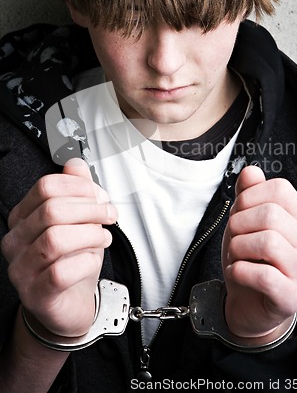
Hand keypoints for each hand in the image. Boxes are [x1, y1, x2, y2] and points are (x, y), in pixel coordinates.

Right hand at [1, 158, 115, 337]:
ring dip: (90, 234)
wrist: (69, 303)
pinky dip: (86, 262)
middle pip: (52, 211)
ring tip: (104, 237)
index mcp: (23, 217)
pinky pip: (61, 272)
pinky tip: (94, 260)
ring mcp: (22, 269)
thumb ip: (76, 190)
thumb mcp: (79, 220)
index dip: (80, 187)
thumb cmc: (72, 260)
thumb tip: (75, 164)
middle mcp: (16, 241)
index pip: (46, 187)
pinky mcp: (36, 294)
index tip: (101, 196)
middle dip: (91, 209)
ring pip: (55, 239)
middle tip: (110, 215)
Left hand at [222, 166, 296, 339]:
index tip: (240, 214)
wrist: (247, 301)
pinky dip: (240, 271)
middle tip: (234, 238)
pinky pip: (264, 276)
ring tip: (236, 256)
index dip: (249, 197)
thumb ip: (248, 193)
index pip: (280, 189)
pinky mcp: (292, 298)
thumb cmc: (249, 256)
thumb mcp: (244, 219)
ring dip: (238, 248)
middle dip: (239, 224)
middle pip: (271, 214)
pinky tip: (237, 273)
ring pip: (268, 242)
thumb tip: (251, 171)